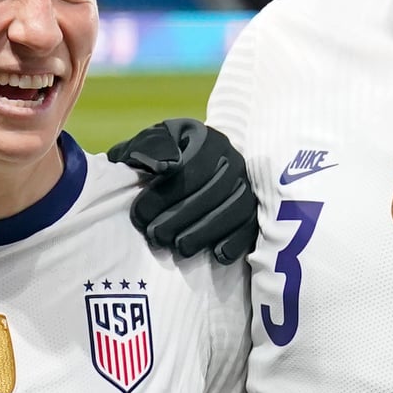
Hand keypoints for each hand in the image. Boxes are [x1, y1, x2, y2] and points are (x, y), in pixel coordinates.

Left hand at [107, 118, 257, 263]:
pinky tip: (217, 255)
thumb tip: (160, 167)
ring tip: (180, 248)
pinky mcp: (253, 205)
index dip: (164, 195)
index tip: (139, 216)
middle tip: (156, 236)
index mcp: (205, 138)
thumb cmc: (158, 156)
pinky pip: (251, 223)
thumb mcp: (145, 146)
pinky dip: (236, 240)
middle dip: (182, 217)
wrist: (183, 163)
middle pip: (214, 190)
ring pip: (236, 207)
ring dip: (206, 231)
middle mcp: (231, 157)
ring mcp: (245, 181)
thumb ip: (145, 151)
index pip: (190, 167)